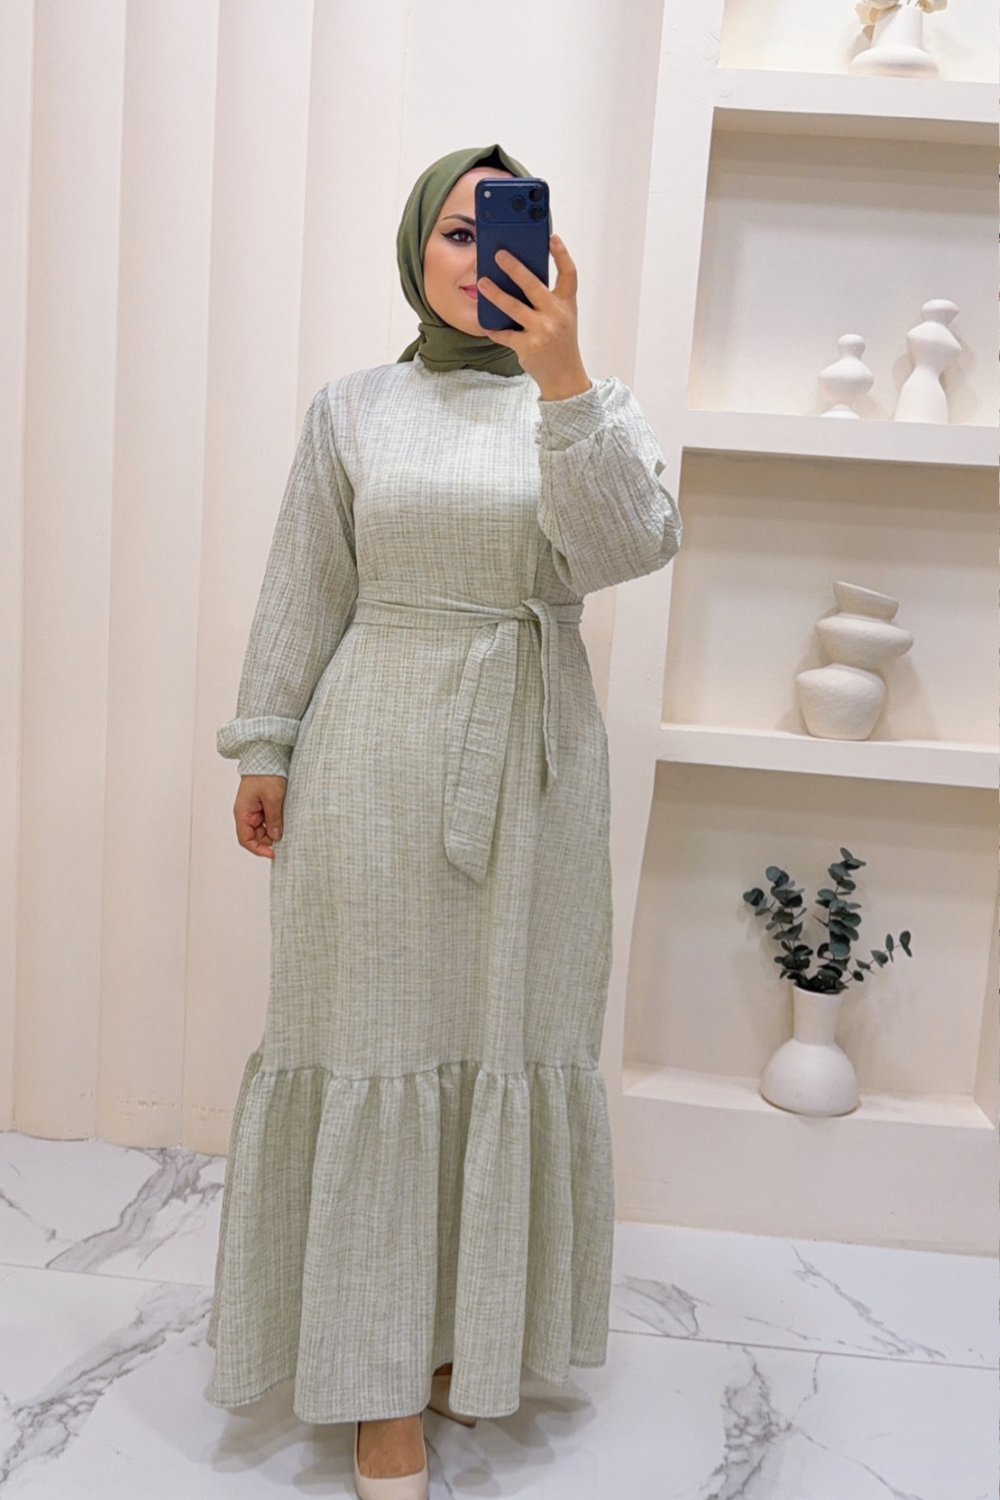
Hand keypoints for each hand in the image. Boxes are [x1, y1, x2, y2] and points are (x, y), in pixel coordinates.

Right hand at [234, 775, 285, 857]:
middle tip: (285, 840)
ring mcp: (254, 810)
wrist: (267, 756)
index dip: (258, 849)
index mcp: (242, 813)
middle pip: (255, 836)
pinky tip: (285, 822)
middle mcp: (246, 813)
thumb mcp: (273, 798)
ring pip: (262, 829)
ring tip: (287, 829)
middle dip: (269, 841)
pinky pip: (267, 820)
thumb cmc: (266, 774)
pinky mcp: (262, 805)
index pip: (245, 839)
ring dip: (273, 832)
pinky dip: (275, 824)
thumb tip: (276, 837)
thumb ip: (274, 819)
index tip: (273, 853)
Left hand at [477, 234, 591, 400]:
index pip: (569, 274)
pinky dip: (494, 329)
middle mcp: (556, 315)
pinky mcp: (528, 346)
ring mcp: (542, 330)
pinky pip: (505, 333)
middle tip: (499, 255)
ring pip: (513, 307)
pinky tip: (486, 325)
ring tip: (482, 283)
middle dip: (514, 268)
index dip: (561, 254)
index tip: (551, 238)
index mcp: (567, 304)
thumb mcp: (563, 317)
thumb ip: (550, 299)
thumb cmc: (561, 343)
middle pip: (533, 285)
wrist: (565, 376)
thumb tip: (522, 277)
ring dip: (495, 294)